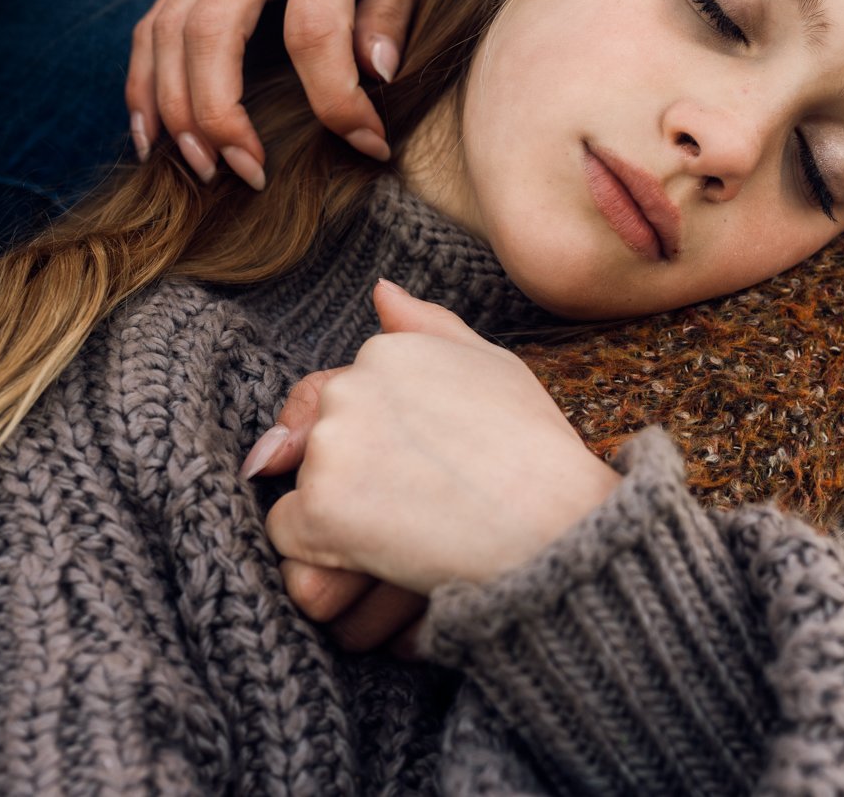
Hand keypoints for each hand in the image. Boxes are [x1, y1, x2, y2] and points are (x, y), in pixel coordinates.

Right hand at [127, 0, 439, 187]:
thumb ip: (393, 6)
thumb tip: (375, 77)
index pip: (315, 32)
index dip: (336, 99)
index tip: (367, 142)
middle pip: (212, 34)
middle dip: (219, 114)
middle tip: (248, 174)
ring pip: (166, 32)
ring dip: (173, 108)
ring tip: (199, 169)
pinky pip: (150, 23)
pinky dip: (142, 81)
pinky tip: (149, 133)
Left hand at [256, 281, 621, 601]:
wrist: (552, 523)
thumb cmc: (533, 449)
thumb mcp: (494, 366)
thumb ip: (429, 326)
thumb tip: (380, 291)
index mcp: (387, 351)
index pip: (345, 395)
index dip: (380, 437)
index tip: (424, 462)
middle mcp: (350, 387)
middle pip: (322, 436)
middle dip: (357, 468)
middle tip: (424, 494)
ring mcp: (331, 447)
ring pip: (306, 483)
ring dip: (342, 509)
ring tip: (413, 522)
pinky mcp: (318, 509)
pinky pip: (290, 535)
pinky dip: (324, 552)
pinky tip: (383, 549)